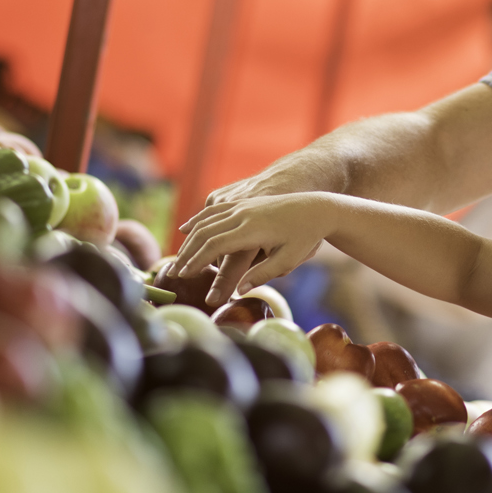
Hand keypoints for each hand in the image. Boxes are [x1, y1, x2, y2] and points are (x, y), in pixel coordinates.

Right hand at [170, 194, 333, 301]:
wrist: (317, 207)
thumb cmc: (305, 237)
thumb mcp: (290, 259)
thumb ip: (264, 274)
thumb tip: (239, 290)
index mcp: (253, 228)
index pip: (215, 245)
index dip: (197, 261)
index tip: (183, 275)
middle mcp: (243, 213)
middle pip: (205, 232)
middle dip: (187, 253)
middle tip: (174, 273)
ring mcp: (242, 205)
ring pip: (206, 220)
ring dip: (188, 239)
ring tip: (178, 258)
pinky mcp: (243, 201)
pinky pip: (213, 210)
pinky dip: (197, 220)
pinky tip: (186, 229)